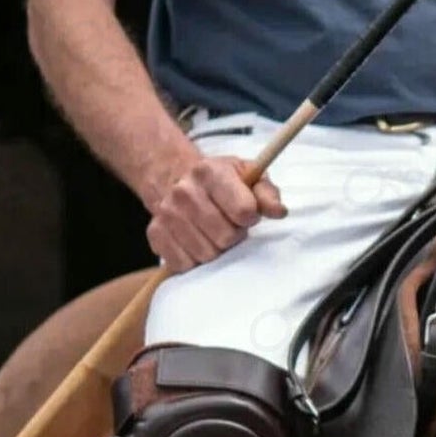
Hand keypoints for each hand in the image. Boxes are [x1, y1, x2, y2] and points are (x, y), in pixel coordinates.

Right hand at [145, 155, 286, 273]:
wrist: (176, 179)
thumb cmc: (222, 182)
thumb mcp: (249, 176)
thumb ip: (267, 194)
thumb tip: (279, 212)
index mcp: (209, 172)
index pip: (244, 211)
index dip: (250, 217)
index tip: (246, 213)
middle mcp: (183, 191)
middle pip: (226, 237)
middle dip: (234, 235)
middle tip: (229, 225)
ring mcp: (166, 214)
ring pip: (206, 254)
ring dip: (216, 249)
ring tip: (213, 233)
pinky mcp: (156, 234)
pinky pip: (184, 264)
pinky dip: (195, 260)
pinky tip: (197, 242)